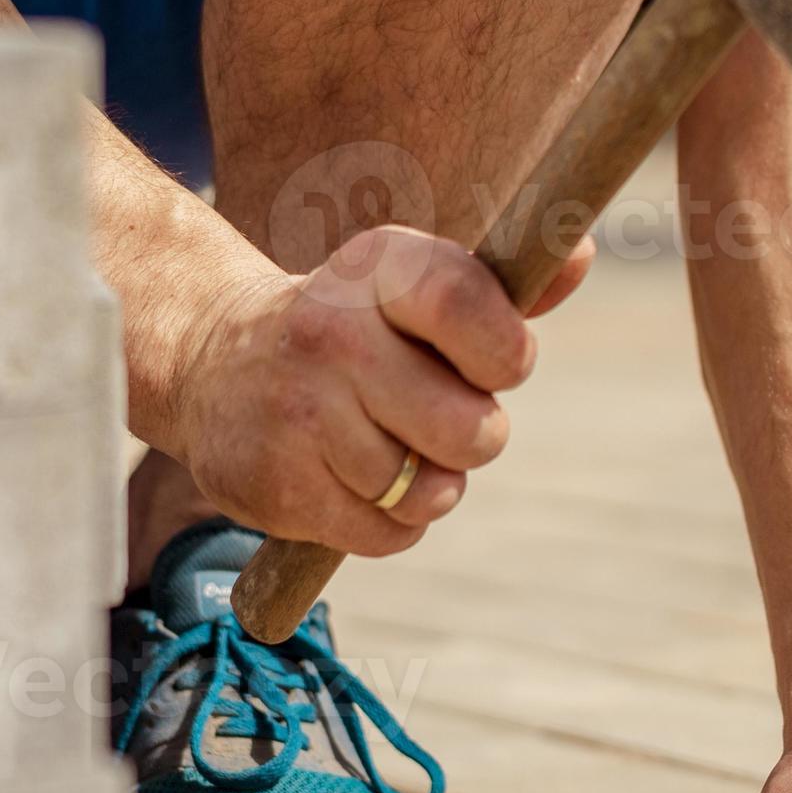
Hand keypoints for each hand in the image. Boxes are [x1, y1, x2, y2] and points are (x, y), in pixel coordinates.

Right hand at [165, 223, 590, 555]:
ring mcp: (296, 413)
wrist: (210, 364)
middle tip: (439, 417)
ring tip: (389, 446)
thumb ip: (508, 282)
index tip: (496, 365)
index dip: (505, 353)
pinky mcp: (274, 486)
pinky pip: (386, 535)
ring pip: (429, 492)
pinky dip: (391, 523)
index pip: (466, 303)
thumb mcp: (416, 284)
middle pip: (470, 429)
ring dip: (429, 484)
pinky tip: (356, 481)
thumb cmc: (355, 325)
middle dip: (476, 437)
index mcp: (378, 269)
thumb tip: (581, 256)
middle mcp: (330, 333)